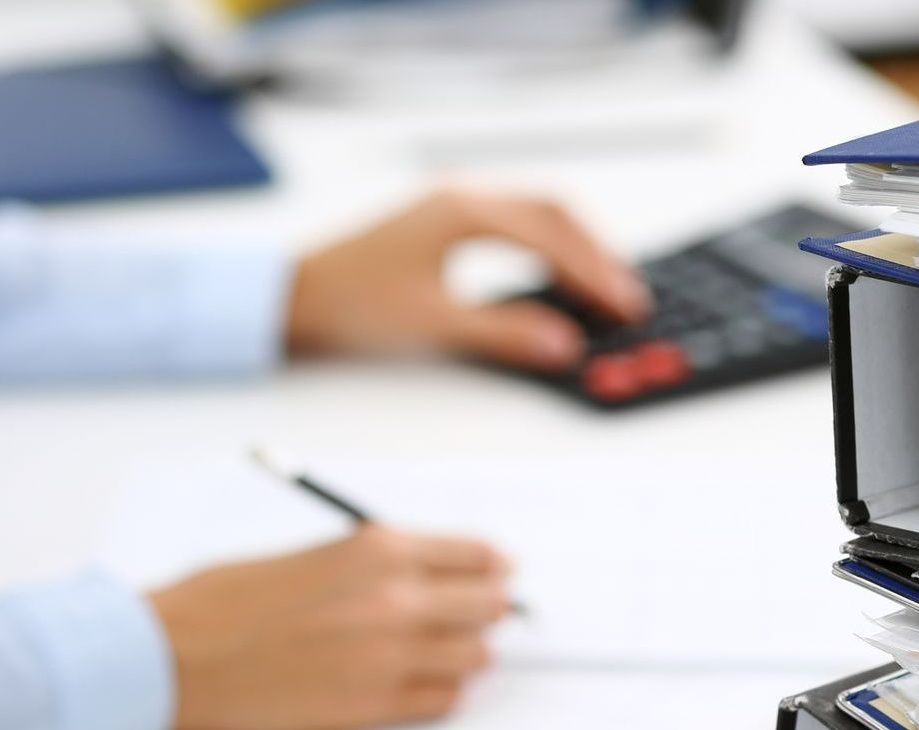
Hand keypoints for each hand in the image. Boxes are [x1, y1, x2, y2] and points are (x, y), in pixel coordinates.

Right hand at [147, 526, 508, 729]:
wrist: (178, 655)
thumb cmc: (230, 599)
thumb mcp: (317, 553)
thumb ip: (378, 563)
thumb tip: (429, 577)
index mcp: (380, 549)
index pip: (479, 556)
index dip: (491, 568)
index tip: (495, 575)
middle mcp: (397, 600)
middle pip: (491, 606)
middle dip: (488, 609)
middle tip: (477, 615)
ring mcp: (390, 657)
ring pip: (477, 658)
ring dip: (466, 653)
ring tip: (441, 652)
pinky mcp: (375, 707)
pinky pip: (446, 702)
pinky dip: (441, 692)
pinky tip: (416, 683)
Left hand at [285, 188, 650, 371]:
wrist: (291, 297)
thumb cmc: (349, 304)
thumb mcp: (433, 325)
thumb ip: (504, 334)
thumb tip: (562, 343)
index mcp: (463, 212)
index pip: (551, 237)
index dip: (595, 274)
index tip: (625, 304)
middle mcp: (461, 197)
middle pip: (554, 214)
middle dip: (596, 255)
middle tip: (627, 298)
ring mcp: (452, 205)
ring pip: (536, 215)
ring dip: (575, 248)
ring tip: (604, 288)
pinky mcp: (443, 223)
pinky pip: (515, 224)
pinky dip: (548, 247)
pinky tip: (558, 274)